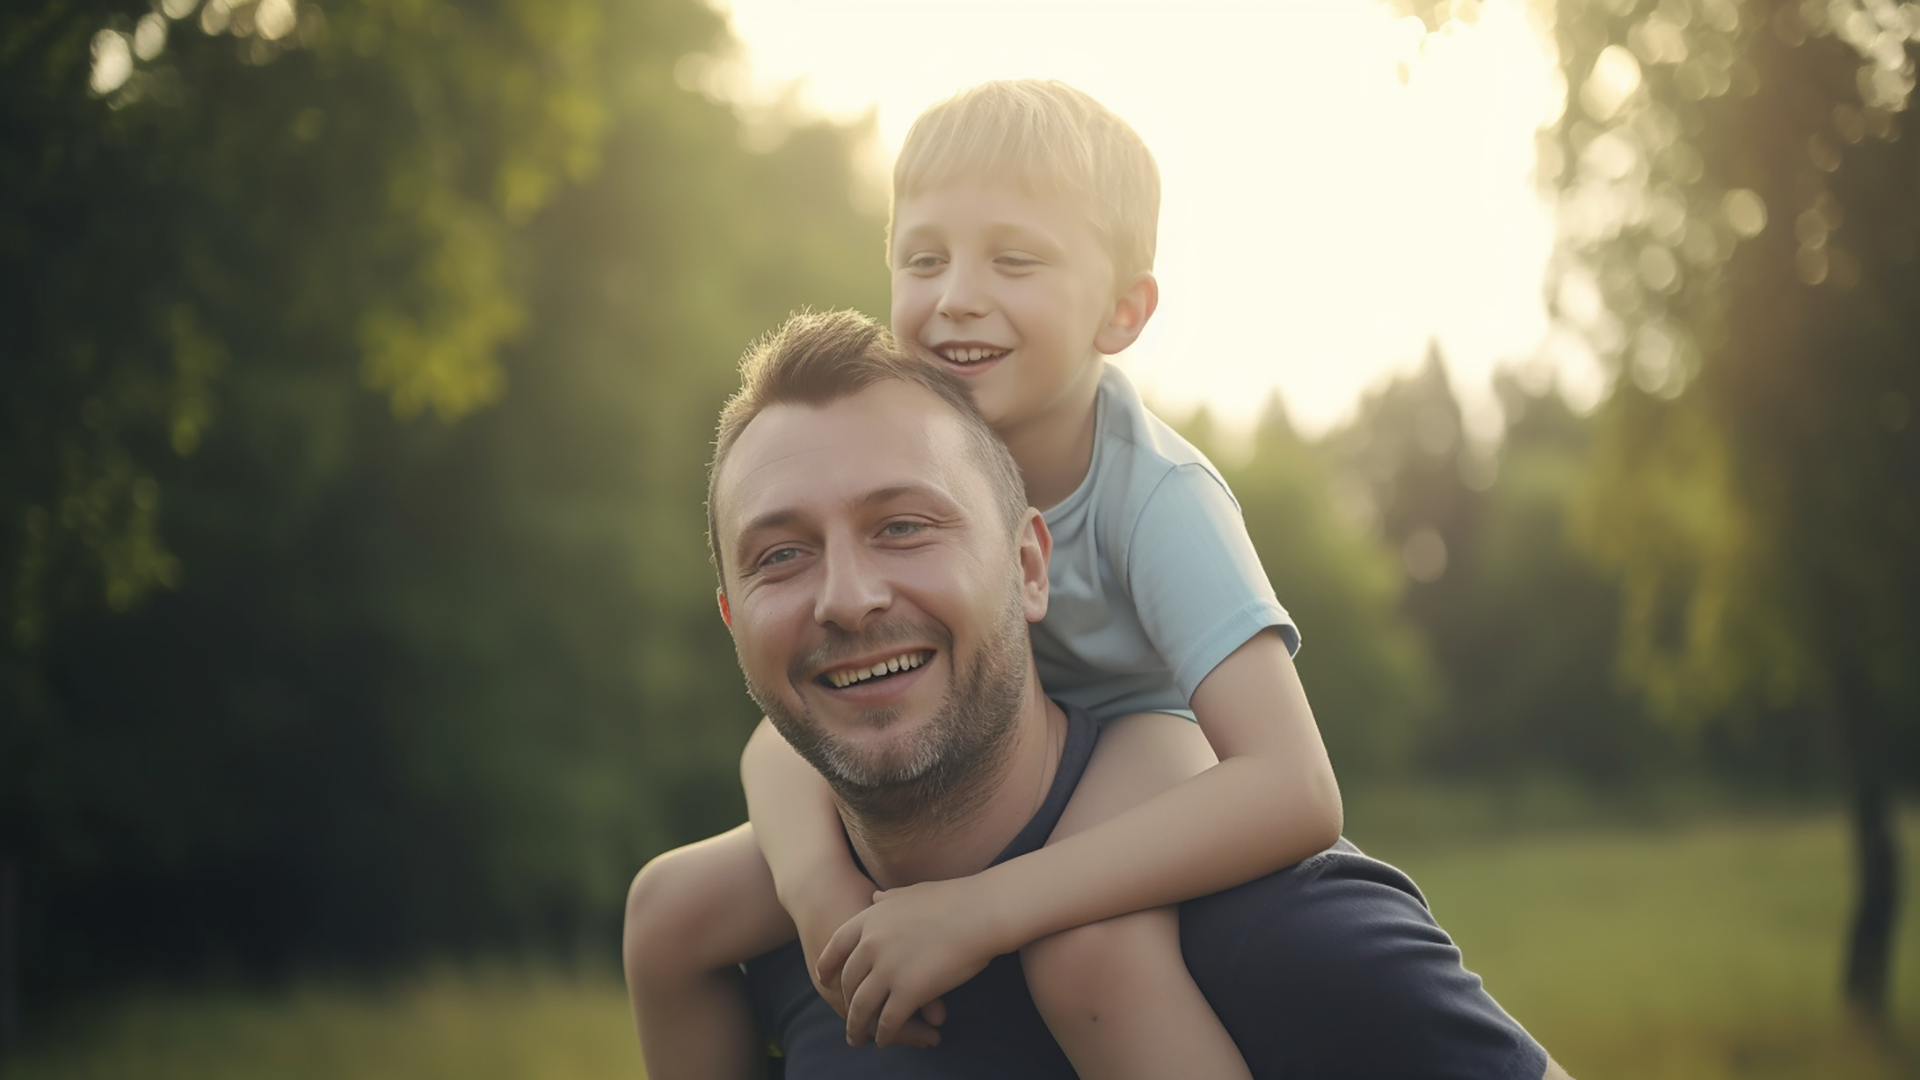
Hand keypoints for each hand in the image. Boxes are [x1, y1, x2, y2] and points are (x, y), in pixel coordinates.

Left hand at [791, 873, 946, 1048]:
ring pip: (862, 1007)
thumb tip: (875, 897)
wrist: (980, 912)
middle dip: (847, 1002)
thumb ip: (889, 899)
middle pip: (849, 981)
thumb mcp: (911, 892)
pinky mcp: (908, 991)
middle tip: (850, 1015)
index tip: (826, 980)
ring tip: (859, 1039)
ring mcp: (888, 968)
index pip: (835, 947)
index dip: (828, 967)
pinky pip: (888, 1021)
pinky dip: (884, 1034)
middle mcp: (872, 944)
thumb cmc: (954, 899)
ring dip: (858, 1027)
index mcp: (871, 918)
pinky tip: (885, 1040)